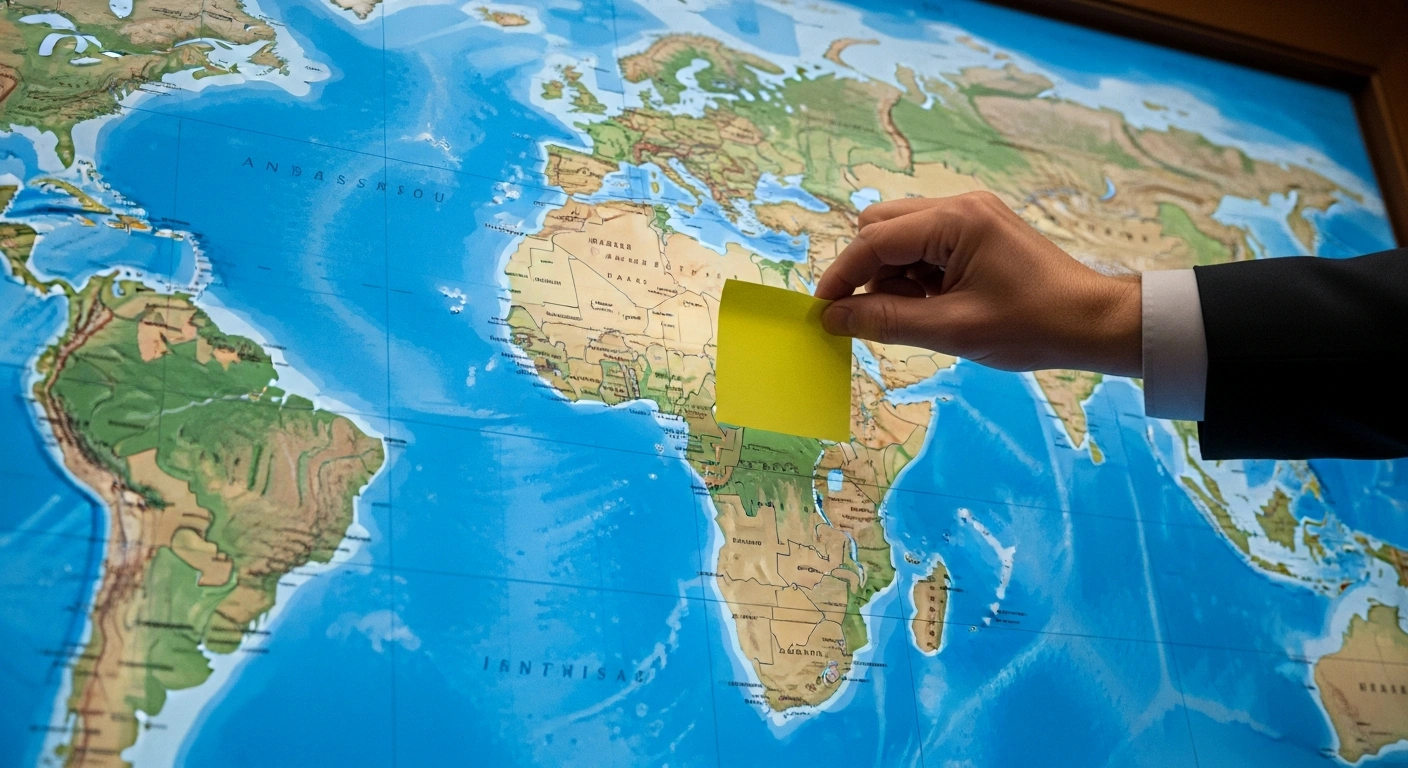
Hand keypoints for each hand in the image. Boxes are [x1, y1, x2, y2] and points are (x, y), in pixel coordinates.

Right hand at [815, 192, 1142, 376]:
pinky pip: (927, 246)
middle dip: (869, 272)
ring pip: (902, 236)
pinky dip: (917, 276)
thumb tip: (832, 318)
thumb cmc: (1031, 326)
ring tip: (922, 314)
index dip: (842, 276)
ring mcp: (971, 215)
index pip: (875, 240)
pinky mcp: (979, 231)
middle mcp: (960, 205)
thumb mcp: (952, 330)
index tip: (822, 312)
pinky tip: (938, 305)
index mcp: (955, 220)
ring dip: (894, 276)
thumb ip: (884, 321)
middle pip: (882, 227)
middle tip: (881, 316)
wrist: (1095, 322)